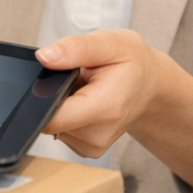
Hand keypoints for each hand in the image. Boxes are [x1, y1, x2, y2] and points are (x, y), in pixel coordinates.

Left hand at [36, 29, 160, 157]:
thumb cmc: (132, 63)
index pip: (53, 117)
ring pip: (53, 125)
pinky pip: (61, 130)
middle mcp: (99, 134)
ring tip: (83, 89)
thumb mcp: (110, 43)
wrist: (150, 86)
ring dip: (61, 104)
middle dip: (54, 96)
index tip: (53, 79)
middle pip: (50, 120)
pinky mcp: (87, 149)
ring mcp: (93, 146)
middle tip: (77, 79)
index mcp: (105, 107)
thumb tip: (44, 56)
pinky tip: (83, 102)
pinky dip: (67, 114)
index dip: (41, 97)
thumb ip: (76, 48)